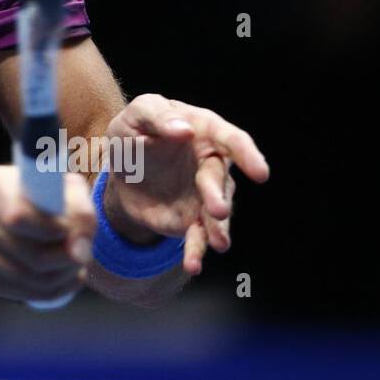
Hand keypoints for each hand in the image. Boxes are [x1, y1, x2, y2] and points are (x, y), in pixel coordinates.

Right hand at [0, 165, 96, 302]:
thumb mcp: (72, 192)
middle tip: (82, 253)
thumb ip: (81, 215)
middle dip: (66, 261)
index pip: (17, 218)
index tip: (67, 229)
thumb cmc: (52, 199)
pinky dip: (47, 292)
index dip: (50, 231)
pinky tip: (59, 277)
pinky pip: (19, 295)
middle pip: (30, 256)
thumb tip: (78, 252)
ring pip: (27, 279)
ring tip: (73, 264)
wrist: (30, 214)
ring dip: (61, 278)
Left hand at [102, 94, 269, 273]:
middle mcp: (212, 163)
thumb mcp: (135, 116)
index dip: (247, 155)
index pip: (232, 140)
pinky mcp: (193, 219)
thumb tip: (184, 131)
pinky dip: (196, 250)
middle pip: (220, 180)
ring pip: (216, 214)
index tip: (260, 172)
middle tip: (216, 210)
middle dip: (219, 196)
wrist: (119, 170)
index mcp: (204, 131)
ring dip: (217, 228)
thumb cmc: (133, 132)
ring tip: (217, 243)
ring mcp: (205, 194)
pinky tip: (194, 264)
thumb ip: (156, 116)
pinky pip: (198, 236)